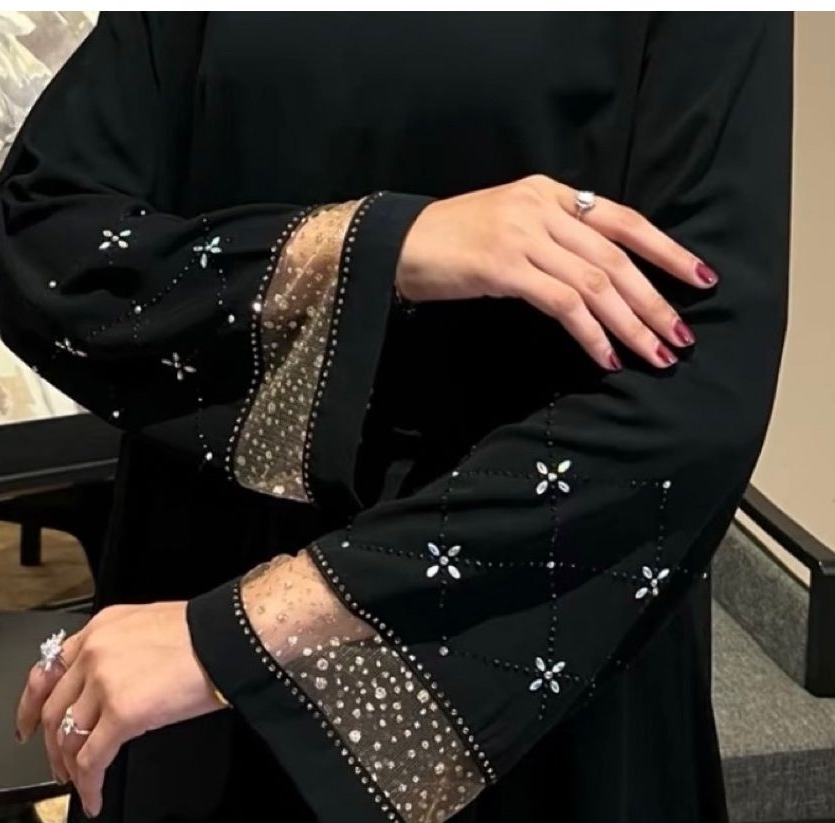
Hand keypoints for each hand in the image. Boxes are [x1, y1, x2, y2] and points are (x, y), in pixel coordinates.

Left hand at [15, 602, 223, 817]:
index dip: (31, 703)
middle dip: (49, 746)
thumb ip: (120, 648)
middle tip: (56, 767)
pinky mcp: (122, 713)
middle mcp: (93, 654)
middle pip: (51, 709)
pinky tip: (94, 798)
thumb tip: (117, 680)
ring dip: (69, 769)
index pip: (48, 669)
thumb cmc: (202, 634)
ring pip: (68, 738)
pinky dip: (88, 785)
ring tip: (78, 785)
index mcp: (98, 630)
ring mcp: (104, 683)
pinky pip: (92, 759)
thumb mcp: (147, 625)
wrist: (227, 637)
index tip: (27, 725)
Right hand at [395, 175, 716, 370]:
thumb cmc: (450, 242)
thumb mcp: (509, 225)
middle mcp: (543, 207)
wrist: (395, 243)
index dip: (667, 250)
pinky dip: (590, 333)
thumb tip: (596, 277)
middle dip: (655, 301)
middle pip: (617, 257)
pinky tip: (606, 357)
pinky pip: (562, 304)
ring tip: (655, 355)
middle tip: (681, 336)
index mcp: (550, 193)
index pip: (624, 220)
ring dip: (631, 324)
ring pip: (596, 283)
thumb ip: (552, 238)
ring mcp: (524, 235)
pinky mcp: (504, 267)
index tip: (700, 278)